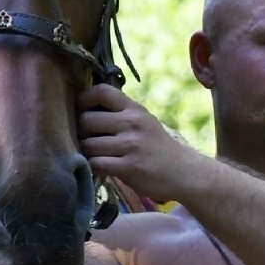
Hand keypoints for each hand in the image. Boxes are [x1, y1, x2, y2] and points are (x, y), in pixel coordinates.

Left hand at [77, 84, 193, 199]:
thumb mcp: (144, 122)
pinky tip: (104, 167)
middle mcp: (133, 123)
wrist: (184, 172)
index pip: (101, 92)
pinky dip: (95, 167)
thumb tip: (85, 110)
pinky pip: (96, 163)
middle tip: (89, 140)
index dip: (83, 100)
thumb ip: (120, 114)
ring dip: (87, 152)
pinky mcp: (129, 167)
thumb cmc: (157, 148)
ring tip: (98, 155)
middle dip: (81, 132)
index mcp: (135, 109)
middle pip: (87, 120)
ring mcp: (131, 145)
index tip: (81, 111)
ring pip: (88, 144)